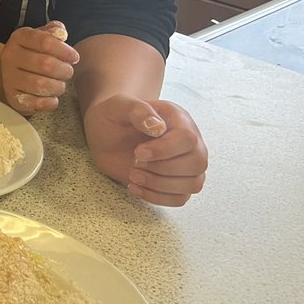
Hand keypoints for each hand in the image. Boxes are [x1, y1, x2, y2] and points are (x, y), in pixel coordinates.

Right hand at [1, 20, 78, 114]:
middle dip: (64, 70)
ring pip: (41, 85)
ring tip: (59, 84)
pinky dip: (50, 102)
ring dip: (58, 86)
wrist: (10, 73)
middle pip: (46, 64)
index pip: (45, 41)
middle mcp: (10, 56)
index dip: (64, 50)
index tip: (74, 57)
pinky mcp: (12, 98)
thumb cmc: (32, 53)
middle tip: (67, 72)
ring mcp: (9, 78)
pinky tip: (51, 97)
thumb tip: (60, 32)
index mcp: (19, 38)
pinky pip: (37, 103)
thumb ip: (53, 32)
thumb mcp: (41, 37)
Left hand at [82, 94, 207, 205]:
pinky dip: (157, 197)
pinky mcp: (177, 183)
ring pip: (192, 184)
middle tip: (134, 162)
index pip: (187, 138)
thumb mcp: (119, 105)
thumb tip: (158, 127)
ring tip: (133, 174)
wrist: (106, 133)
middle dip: (162, 168)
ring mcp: (186, 164)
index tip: (138, 153)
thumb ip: (138, 110)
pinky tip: (135, 187)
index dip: (164, 150)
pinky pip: (180, 198)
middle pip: (197, 163)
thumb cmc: (115, 116)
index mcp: (178, 119)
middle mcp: (190, 142)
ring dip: (160, 184)